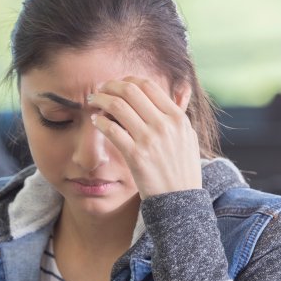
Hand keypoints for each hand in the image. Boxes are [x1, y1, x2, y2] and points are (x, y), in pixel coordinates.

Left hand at [87, 76, 202, 198]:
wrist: (180, 200)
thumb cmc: (182, 169)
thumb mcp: (188, 137)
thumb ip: (179, 114)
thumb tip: (181, 89)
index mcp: (177, 117)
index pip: (148, 85)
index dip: (127, 80)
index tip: (117, 84)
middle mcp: (164, 125)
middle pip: (131, 91)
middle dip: (110, 86)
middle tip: (99, 89)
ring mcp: (150, 140)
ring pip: (118, 106)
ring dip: (101, 99)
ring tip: (93, 101)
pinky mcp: (136, 155)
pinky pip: (112, 130)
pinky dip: (100, 121)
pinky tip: (95, 121)